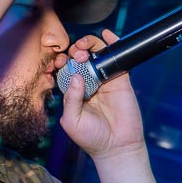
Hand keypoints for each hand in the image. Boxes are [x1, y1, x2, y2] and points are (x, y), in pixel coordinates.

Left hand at [59, 29, 145, 160]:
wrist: (116, 147)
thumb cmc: (91, 137)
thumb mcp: (72, 120)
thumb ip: (71, 98)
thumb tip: (75, 75)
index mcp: (74, 92)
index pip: (66, 70)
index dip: (63, 62)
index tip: (60, 61)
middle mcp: (89, 83)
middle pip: (81, 58)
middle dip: (76, 51)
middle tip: (75, 53)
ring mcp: (105, 80)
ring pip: (97, 55)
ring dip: (90, 45)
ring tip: (85, 48)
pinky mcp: (121, 80)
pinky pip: (116, 58)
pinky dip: (112, 43)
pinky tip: (107, 35)